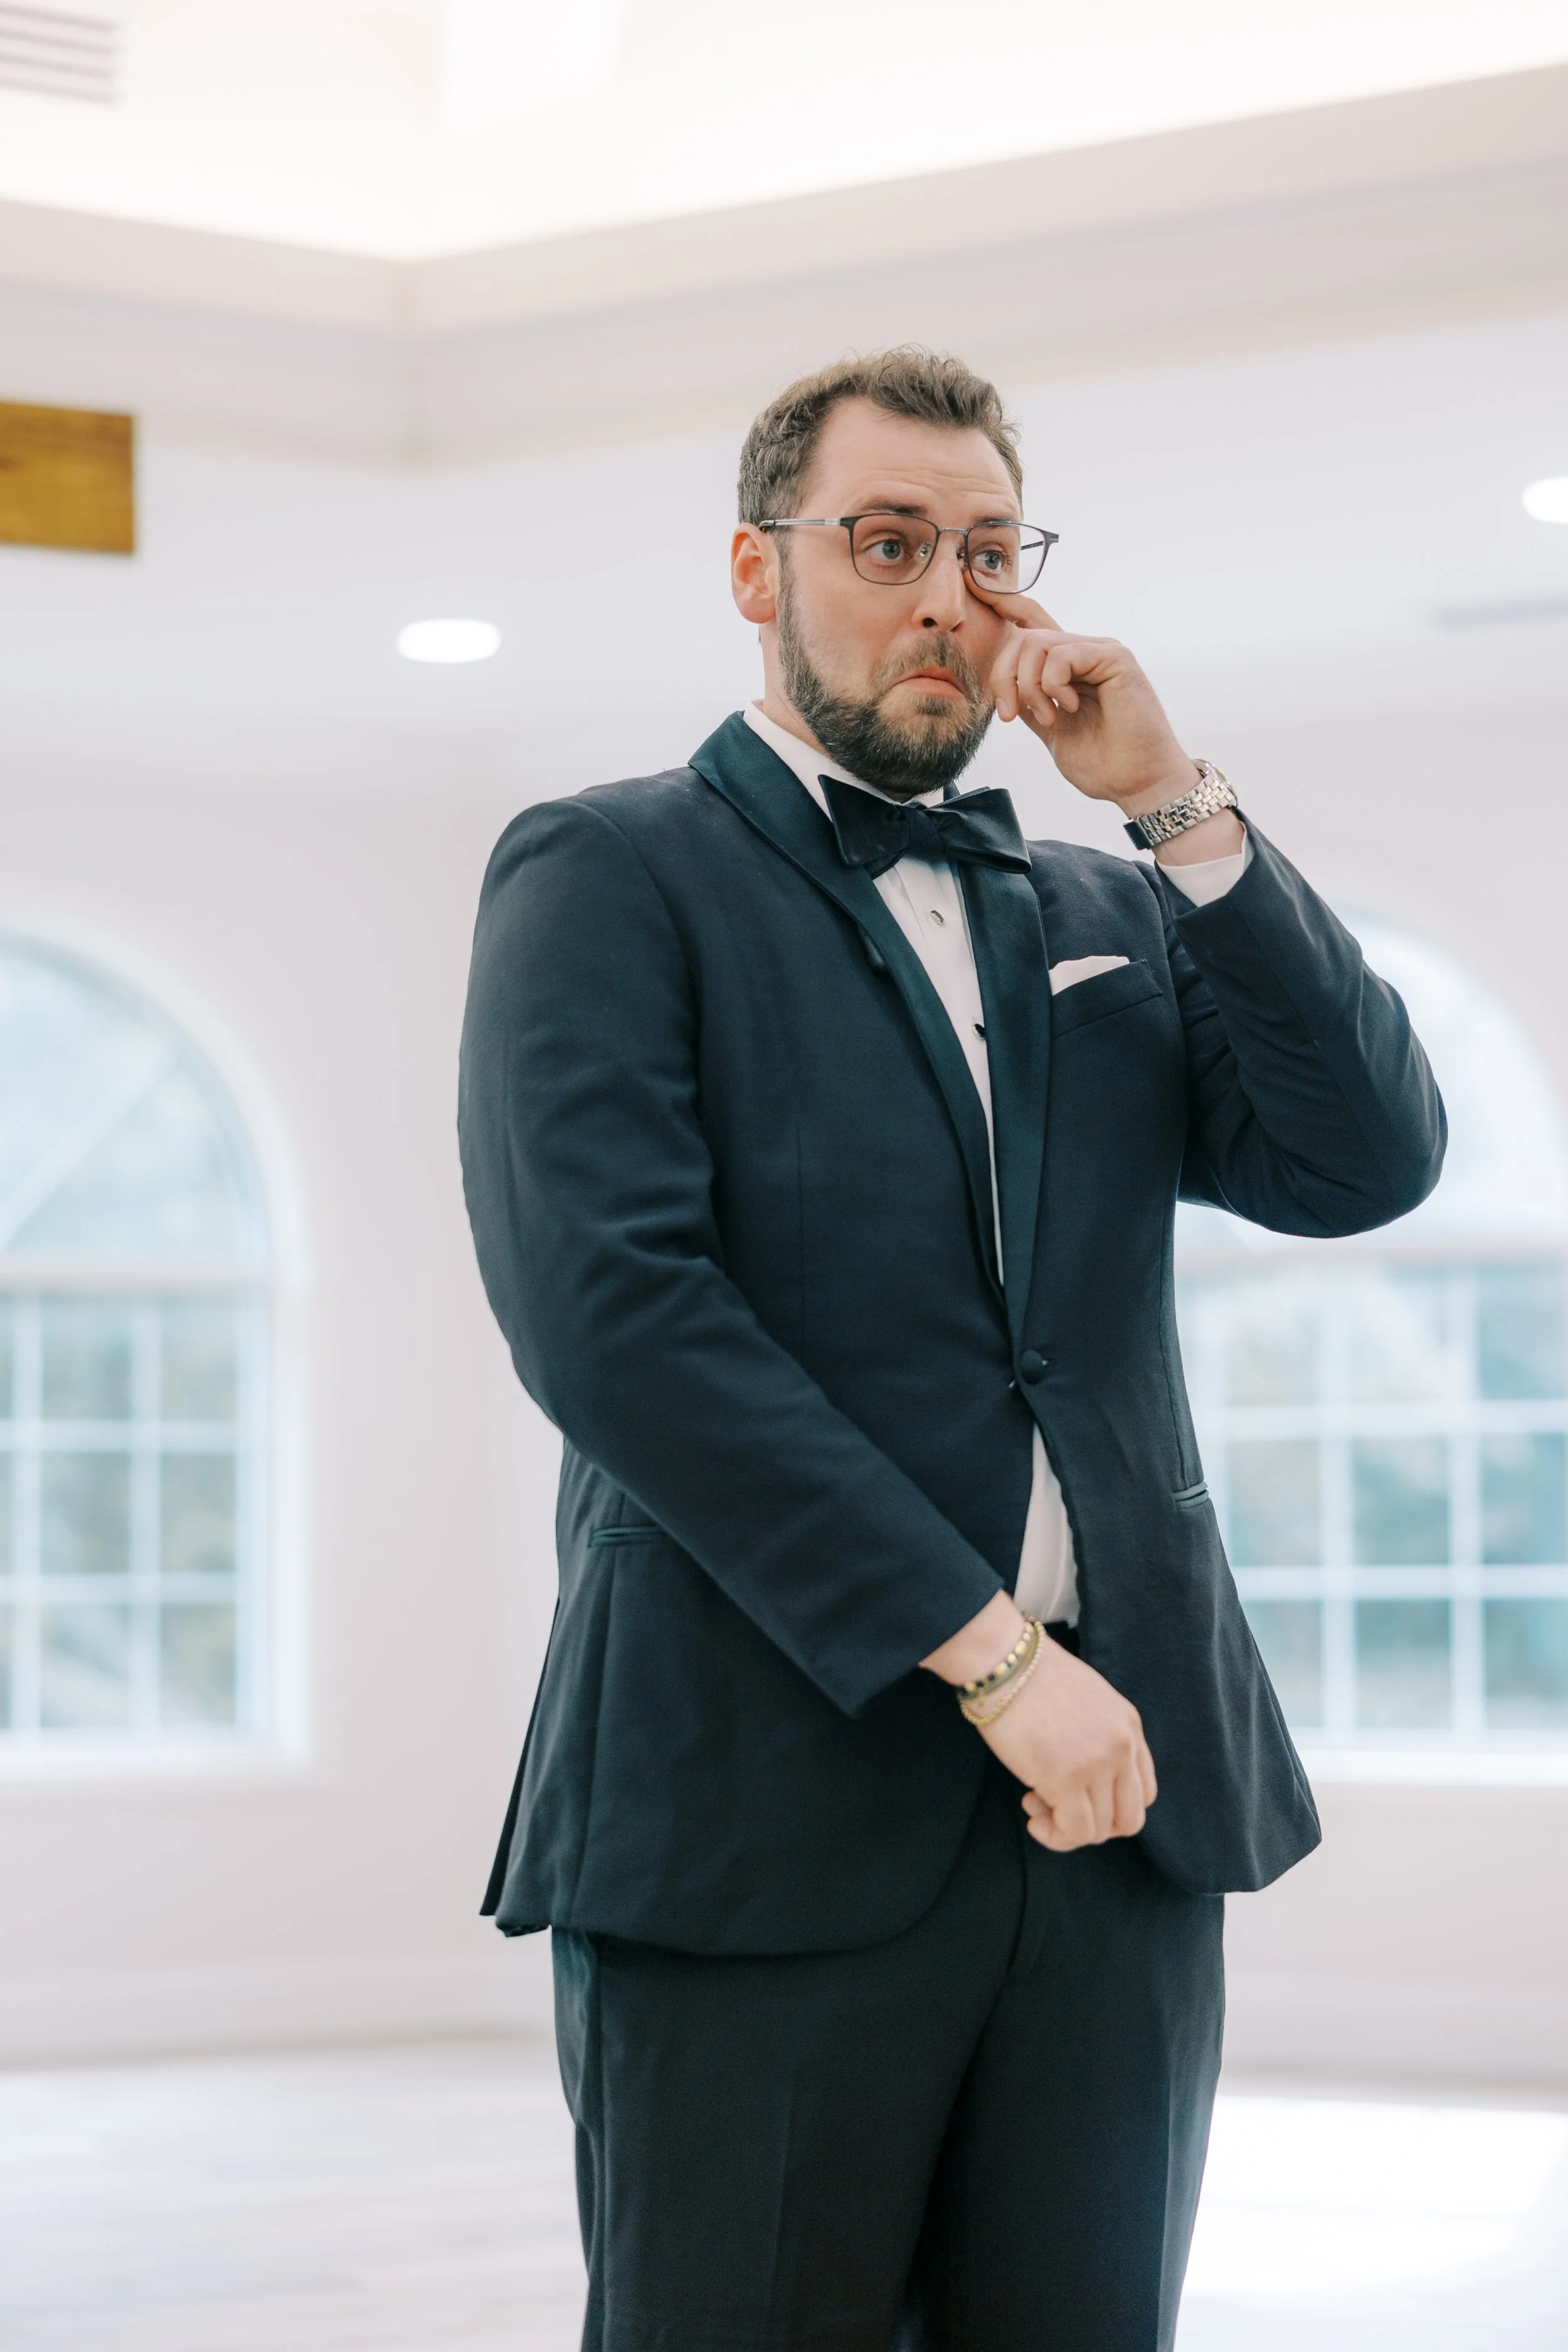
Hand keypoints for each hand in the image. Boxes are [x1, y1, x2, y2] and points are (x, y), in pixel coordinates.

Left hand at [967, 579, 1197, 816]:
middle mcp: (1083, 652)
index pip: (1032, 623)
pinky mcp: (1114, 657)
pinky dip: (1053, 685)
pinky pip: (1062, 654)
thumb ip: (1030, 703)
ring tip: (1048, 718)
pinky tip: (1068, 708)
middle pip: (1023, 637)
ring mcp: (1099, 651)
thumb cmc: (1104, 763)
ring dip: (1029, 687)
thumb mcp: (1051, 730)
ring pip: (1037, 643)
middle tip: (1008, 715)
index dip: (1005, 602)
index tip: (973, 584)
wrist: (1137, 782)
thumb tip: (1003, 686)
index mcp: (1068, 667)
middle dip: (1004, 676)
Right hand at [981, 1635, 1156, 1850]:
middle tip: (1060, 1810)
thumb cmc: (1030, 1676)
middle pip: (1129, 1818)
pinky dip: (1054, 1836)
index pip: (1144, 1791)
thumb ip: (1098, 1736)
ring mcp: (1097, 1764)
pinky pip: (1073, 1832)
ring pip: (1099, 1830)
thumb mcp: (1085, 1700)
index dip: (1111, 1805)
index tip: (1080, 1798)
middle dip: (1094, 1826)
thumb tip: (1084, 1778)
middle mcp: (1122, 1747)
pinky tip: (1032, 1818)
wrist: (1002, 1661)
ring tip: (1036, 1806)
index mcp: (1129, 1725)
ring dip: (1066, 1829)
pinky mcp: (1065, 1778)